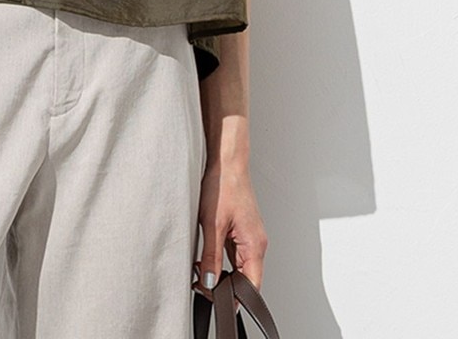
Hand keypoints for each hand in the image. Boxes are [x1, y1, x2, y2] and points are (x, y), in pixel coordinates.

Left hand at [192, 161, 267, 303]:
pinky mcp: (241, 228)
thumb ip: (211, 256)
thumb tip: (209, 281)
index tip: (214, 297)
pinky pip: (233, 251)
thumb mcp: (212, 224)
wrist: (226, 159)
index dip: (234, 296)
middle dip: (224, 284)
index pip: (251, 285)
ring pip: (237, 264)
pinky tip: (207, 253)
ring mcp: (249, 235)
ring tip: (202, 266)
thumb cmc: (223, 184)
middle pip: (245, 277)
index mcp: (255, 244)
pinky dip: (220, 256)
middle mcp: (256, 242)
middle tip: (202, 281)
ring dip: (221, 269)